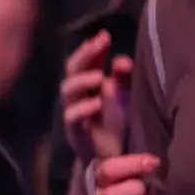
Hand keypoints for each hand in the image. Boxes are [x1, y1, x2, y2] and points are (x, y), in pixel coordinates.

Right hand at [58, 31, 129, 165]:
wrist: (114, 160)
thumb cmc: (120, 124)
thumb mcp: (126, 97)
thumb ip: (123, 78)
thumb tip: (121, 60)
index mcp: (92, 84)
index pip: (87, 60)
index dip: (93, 48)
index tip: (105, 35)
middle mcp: (81, 95)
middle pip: (74, 69)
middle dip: (85, 55)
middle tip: (99, 44)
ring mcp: (76, 112)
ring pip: (68, 90)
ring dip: (81, 81)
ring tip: (97, 76)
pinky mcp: (75, 132)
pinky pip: (72, 117)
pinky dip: (82, 109)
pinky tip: (95, 103)